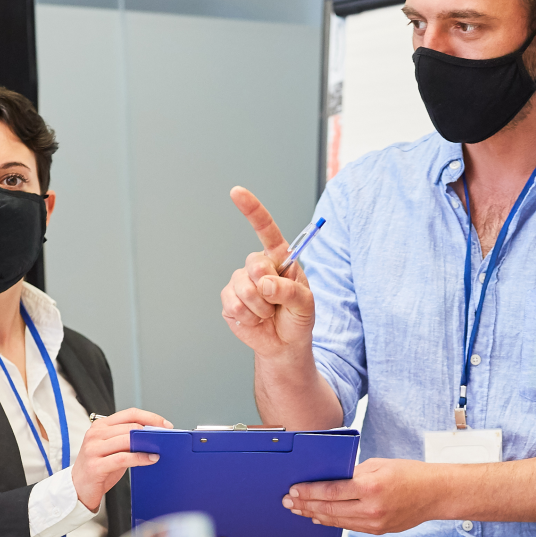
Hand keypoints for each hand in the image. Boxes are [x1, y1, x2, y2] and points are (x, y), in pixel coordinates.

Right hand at [71, 408, 170, 512]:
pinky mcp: (96, 465)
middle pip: (130, 426)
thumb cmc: (99, 467)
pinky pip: (123, 458)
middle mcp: (95, 434)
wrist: (79, 488)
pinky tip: (151, 459)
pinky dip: (140, 458)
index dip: (150, 417)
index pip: (129, 413)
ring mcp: (93, 449)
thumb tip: (155, 436)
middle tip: (166, 439)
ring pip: (127, 440)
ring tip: (160, 449)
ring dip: (147, 444)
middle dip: (151, 431)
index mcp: (100, 426)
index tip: (166, 425)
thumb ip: (128, 440)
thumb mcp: (113, 449)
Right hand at [219, 188, 315, 363]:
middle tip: (277, 302)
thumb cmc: (297, 318)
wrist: (284, 344)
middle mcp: (258, 265)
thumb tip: (265, 283)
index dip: (251, 209)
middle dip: (268, 288)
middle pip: (254, 264)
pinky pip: (234, 304)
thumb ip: (290, 290)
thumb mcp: (306, 304)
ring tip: (268, 313)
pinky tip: (255, 319)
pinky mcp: (229, 299)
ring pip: (244, 288)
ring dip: (260, 307)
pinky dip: (248, 316)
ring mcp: (240, 281)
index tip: (236, 192)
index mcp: (279, 258)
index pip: (265, 229)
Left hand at [285, 458, 444, 534]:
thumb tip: (329, 481)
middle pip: (329, 509)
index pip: (330, 492)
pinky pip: (349, 526)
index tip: (294, 490)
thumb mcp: (377, 465)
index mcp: (370, 486)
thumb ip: (352, 474)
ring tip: (299, 511)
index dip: (309, 492)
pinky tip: (320, 518)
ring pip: (337, 521)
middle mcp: (371, 508)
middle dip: (305, 505)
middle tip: (289, 502)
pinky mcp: (378, 530)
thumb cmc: (409, 474)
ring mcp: (375, 523)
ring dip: (315, 515)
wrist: (434, 494)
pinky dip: (332, 522)